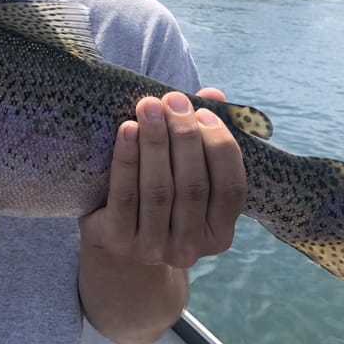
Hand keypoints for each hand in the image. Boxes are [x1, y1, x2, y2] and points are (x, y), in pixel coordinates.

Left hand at [79, 88, 246, 267]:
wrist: (112, 236)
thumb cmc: (159, 194)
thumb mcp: (185, 172)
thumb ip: (204, 136)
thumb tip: (214, 95)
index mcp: (219, 235)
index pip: (230, 189)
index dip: (220, 148)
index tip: (203, 113)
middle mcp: (190, 248)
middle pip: (193, 186)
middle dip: (184, 137)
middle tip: (172, 101)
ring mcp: (153, 248)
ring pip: (158, 190)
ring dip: (155, 143)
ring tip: (148, 106)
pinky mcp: (118, 240)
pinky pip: (124, 195)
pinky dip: (126, 159)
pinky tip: (127, 130)